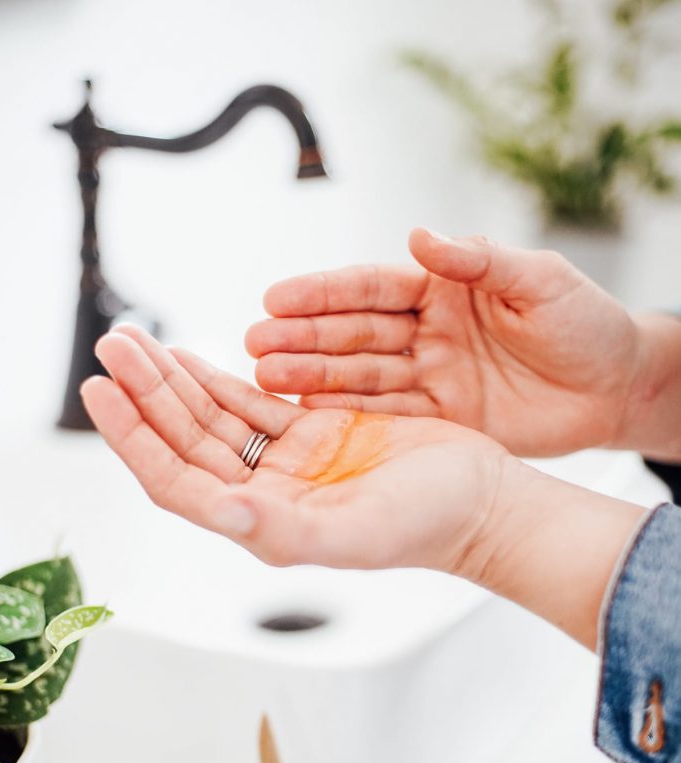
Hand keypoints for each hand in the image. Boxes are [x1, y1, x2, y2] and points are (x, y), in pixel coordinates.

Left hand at [81, 324, 644, 650]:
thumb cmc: (433, 522)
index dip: (135, 439)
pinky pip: (250, 403)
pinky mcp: (315, 434)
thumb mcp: (362, 529)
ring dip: (172, 382)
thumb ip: (288, 528)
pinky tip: (189, 358)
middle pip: (187, 441)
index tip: (101, 393)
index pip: (179, 480)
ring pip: (213, 418)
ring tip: (134, 340)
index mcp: (267, 522)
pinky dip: (216, 379)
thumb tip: (225, 512)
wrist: (484, 501)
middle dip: (145, 394)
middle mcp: (268, 495)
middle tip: (112, 344)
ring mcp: (290, 464)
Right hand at [246, 228, 644, 456]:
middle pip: (354, 335)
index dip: (323, 294)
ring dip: (314, 379)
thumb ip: (479, 261)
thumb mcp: (538, 280)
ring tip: (266, 380)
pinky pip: (390, 417)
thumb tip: (419, 236)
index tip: (275, 298)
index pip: (371, 287)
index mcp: (443, 288)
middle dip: (303, 339)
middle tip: (254, 346)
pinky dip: (351, 417)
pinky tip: (309, 415)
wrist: (614, 386)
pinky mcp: (442, 421)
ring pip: (362, 378)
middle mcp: (426, 332)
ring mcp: (430, 377)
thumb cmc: (585, 321)